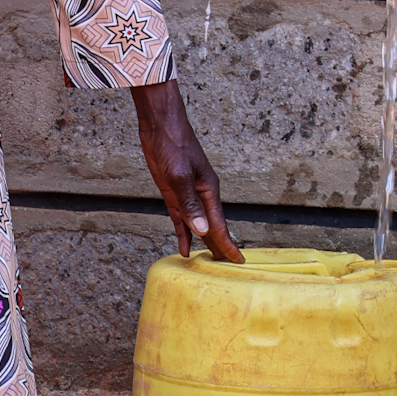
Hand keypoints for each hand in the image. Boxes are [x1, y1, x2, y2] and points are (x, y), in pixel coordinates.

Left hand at [133, 77, 241, 259]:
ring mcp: (187, 195)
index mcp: (208, 190)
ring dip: (203, 243)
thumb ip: (189, 203)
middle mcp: (201, 195)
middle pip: (212, 227)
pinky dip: (184, 234)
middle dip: (219, 247)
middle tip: (227, 271)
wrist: (159, 124)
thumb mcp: (178, 174)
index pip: (219, 225)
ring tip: (210, 263)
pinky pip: (181, 219)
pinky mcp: (173, 193)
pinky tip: (185, 248)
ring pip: (198, 226)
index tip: (237, 262)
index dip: (227, 244)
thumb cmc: (172, 144)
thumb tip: (202, 230)